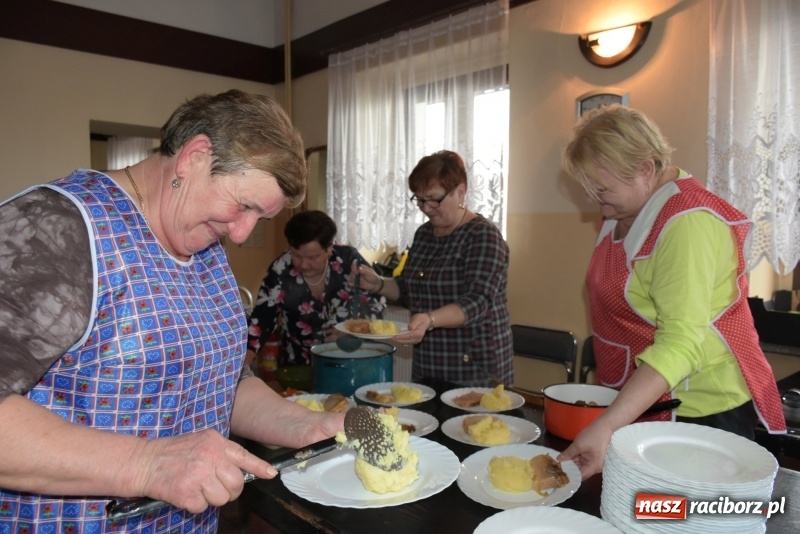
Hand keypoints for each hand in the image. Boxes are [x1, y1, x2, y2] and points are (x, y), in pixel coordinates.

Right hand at [133, 429, 274, 512]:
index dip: (260, 468)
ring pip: (222, 498)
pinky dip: (195, 505)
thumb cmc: (174, 453)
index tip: (271, 474)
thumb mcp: (202, 442)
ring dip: (211, 499)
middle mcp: (209, 456)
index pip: (244, 456)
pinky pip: (203, 507)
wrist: (144, 461)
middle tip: (215, 488)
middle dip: (229, 491)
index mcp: (215, 442)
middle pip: (236, 484)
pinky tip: (185, 493)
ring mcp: (198, 474)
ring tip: (197, 488)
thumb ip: (222, 453)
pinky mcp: (186, 492)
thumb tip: (244, 470)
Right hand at [353, 262, 381, 292]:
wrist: (375, 285)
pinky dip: (352, 285)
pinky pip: (350, 283)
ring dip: (354, 281)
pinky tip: (357, 285)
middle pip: (351, 272)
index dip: (354, 267)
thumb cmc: (373, 277)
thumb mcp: (370, 273)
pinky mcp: (354, 283)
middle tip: (359, 280)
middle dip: (354, 276)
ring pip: (350, 278)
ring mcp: (355, 277)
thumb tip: (358, 268)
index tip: (357, 272)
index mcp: (360, 267)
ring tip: (361, 283)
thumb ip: (364, 271)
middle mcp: (356, 271)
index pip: (354, 264)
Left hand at [391, 312, 429, 344]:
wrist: (426, 321)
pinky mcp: (415, 340)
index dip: (402, 337)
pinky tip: (398, 339)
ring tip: (394, 338)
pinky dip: (403, 341)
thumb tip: (409, 328)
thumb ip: (413, 323)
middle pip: (407, 341)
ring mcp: (417, 340)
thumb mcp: (417, 318)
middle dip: (399, 340)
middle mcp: (418, 338)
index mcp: (419, 333)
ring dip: (400, 341)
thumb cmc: (421, 319)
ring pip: (407, 342)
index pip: (409, 336)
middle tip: (392, 338)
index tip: (395, 336)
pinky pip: (408, 342)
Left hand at [556, 420, 613, 479]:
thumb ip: (568, 454)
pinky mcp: (592, 456)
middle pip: (580, 471)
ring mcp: (594, 461)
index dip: (570, 476)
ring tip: (558, 463)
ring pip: (580, 465)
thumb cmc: (593, 436)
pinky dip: (575, 458)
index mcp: (594, 467)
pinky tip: (565, 457)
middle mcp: (595, 467)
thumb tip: (558, 460)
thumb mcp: (578, 445)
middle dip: (569, 469)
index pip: (581, 476)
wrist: (605, 425)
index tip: (559, 475)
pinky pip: (582, 460)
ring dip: (571, 463)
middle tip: (556, 468)